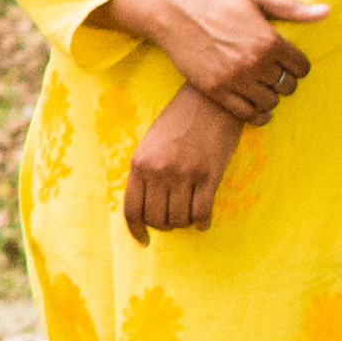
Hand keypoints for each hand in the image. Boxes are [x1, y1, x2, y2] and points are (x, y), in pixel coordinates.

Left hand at [123, 82, 236, 234]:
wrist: (209, 100)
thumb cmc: (179, 120)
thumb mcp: (150, 142)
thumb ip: (145, 172)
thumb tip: (146, 206)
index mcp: (140, 164)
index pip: (132, 209)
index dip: (137, 230)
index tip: (144, 240)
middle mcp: (160, 171)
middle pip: (157, 219)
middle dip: (164, 225)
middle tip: (172, 219)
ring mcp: (185, 174)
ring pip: (180, 219)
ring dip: (184, 222)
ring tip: (188, 215)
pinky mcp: (209, 175)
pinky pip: (202, 212)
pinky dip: (202, 222)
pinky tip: (203, 221)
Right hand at [202, 0, 322, 126]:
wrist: (177, 16)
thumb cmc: (220, 5)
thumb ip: (293, 9)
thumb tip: (327, 12)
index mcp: (269, 40)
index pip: (302, 68)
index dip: (298, 66)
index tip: (289, 64)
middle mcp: (255, 62)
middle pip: (288, 87)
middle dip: (285, 81)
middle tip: (274, 75)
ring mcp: (236, 79)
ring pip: (270, 102)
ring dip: (270, 96)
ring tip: (262, 87)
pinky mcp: (217, 91)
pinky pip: (247, 115)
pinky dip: (257, 115)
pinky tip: (257, 107)